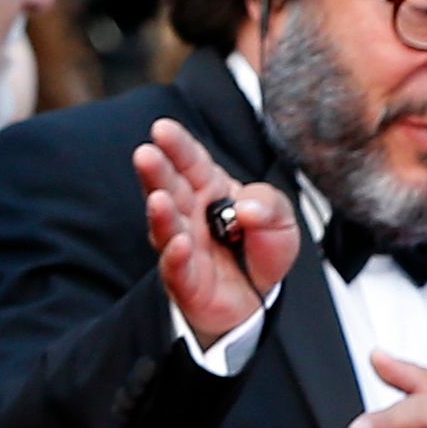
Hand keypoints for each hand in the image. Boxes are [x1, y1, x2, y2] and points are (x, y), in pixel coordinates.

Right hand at [136, 119, 296, 346]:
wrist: (261, 298)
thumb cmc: (262, 249)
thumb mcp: (280, 220)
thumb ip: (269, 205)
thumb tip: (247, 209)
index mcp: (211, 189)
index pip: (192, 162)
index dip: (177, 146)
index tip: (163, 129)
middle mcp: (189, 213)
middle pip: (170, 188)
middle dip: (157, 172)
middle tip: (146, 154)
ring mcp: (182, 245)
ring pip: (166, 227)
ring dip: (160, 213)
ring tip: (158, 199)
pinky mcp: (184, 280)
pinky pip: (177, 268)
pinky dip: (176, 256)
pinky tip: (179, 244)